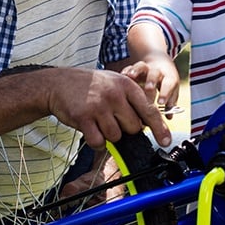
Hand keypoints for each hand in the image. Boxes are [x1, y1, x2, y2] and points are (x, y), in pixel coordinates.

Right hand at [46, 68, 170, 148]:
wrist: (58, 83)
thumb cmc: (90, 86)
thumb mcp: (114, 83)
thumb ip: (131, 100)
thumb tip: (148, 124)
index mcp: (126, 85)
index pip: (149, 110)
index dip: (160, 128)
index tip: (166, 141)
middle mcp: (115, 95)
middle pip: (133, 128)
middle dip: (125, 129)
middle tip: (111, 119)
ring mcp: (99, 106)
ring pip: (116, 136)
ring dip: (108, 134)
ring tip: (98, 121)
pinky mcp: (84, 118)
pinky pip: (98, 141)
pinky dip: (96, 141)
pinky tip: (89, 128)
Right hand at [120, 53, 181, 113]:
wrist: (158, 66)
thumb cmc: (165, 85)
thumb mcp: (170, 93)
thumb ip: (169, 104)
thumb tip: (169, 117)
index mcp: (169, 78)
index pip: (169, 84)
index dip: (165, 93)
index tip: (161, 102)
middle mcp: (157, 72)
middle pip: (155, 74)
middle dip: (152, 81)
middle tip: (148, 88)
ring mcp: (144, 69)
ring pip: (141, 67)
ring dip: (136, 71)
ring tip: (130, 76)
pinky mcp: (133, 69)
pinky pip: (129, 69)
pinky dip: (125, 72)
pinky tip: (121, 77)